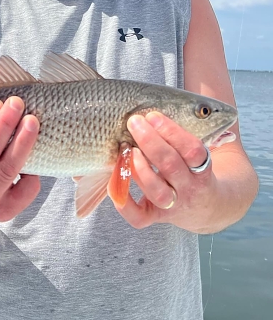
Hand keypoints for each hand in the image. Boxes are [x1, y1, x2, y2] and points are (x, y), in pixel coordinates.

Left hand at [114, 112, 216, 231]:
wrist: (208, 207)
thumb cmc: (192, 166)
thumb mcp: (196, 149)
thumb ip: (181, 132)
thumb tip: (152, 103)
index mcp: (203, 168)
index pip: (193, 150)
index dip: (173, 132)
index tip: (152, 115)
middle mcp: (190, 188)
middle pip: (172, 166)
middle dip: (151, 142)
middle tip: (134, 122)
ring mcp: (174, 206)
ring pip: (158, 192)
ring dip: (139, 169)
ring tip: (126, 149)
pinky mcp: (156, 217)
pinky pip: (140, 217)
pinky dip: (124, 203)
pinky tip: (114, 181)